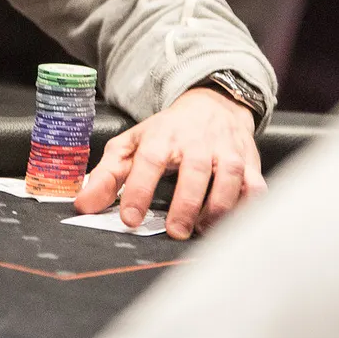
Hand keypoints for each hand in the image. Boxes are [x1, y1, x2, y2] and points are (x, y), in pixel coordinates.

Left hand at [74, 88, 264, 239]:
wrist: (212, 105)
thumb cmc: (168, 131)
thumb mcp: (132, 145)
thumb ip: (107, 175)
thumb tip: (83, 205)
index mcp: (162, 136)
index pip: (149, 161)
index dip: (138, 190)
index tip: (129, 218)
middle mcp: (196, 142)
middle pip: (193, 171)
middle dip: (184, 205)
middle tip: (174, 232)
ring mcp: (226, 152)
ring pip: (228, 180)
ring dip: (217, 209)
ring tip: (201, 229)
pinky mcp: (249, 164)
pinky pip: (255, 187)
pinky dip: (247, 207)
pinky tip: (232, 221)